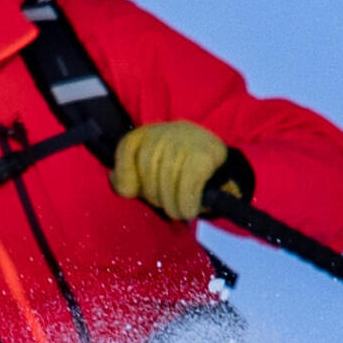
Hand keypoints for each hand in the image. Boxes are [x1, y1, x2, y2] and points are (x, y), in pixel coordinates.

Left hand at [112, 121, 236, 222]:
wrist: (221, 171)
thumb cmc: (178, 175)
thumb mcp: (150, 174)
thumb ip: (130, 178)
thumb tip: (121, 185)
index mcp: (149, 133)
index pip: (128, 147)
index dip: (125, 172)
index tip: (131, 192)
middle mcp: (167, 131)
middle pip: (148, 166)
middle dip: (153, 194)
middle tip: (165, 205)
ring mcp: (187, 140)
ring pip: (167, 177)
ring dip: (171, 204)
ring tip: (177, 212)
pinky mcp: (205, 155)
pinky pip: (188, 184)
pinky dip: (186, 203)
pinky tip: (189, 210)